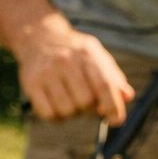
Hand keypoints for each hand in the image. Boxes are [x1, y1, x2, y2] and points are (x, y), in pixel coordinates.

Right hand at [16, 17, 134, 123]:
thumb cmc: (76, 53)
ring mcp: (46, 73)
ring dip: (73, 114)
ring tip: (72, 101)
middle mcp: (66, 62)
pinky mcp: (31, 84)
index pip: (104, 85)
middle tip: (88, 103)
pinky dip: (57, 117)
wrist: (40, 37)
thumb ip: (114, 78)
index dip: (113, 107)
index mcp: (88, 55)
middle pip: (85, 102)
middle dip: (90, 109)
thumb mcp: (98, 57)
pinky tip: (58, 105)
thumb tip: (127, 97)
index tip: (116, 121)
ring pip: (67, 111)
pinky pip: (47, 114)